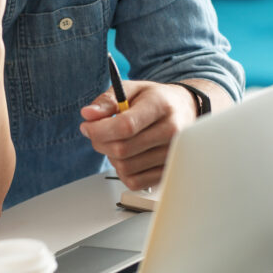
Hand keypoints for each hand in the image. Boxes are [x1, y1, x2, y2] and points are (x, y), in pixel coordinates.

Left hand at [79, 81, 195, 189]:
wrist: (184, 110)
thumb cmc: (156, 100)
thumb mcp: (131, 90)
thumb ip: (107, 101)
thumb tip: (88, 114)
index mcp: (161, 107)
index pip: (126, 126)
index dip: (99, 130)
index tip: (87, 126)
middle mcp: (171, 132)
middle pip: (122, 149)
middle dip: (100, 143)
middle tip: (98, 133)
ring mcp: (171, 154)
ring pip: (125, 168)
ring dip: (111, 157)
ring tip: (117, 142)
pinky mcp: (167, 171)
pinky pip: (134, 182)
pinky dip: (123, 172)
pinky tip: (127, 157)